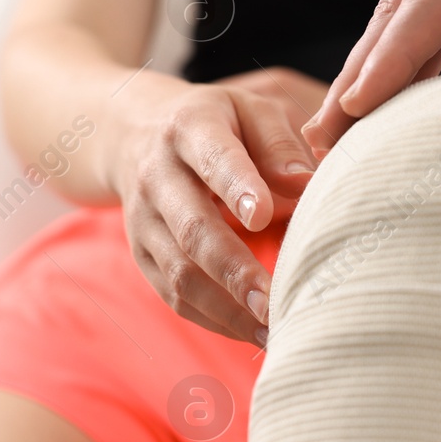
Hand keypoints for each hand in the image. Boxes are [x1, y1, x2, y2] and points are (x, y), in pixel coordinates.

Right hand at [108, 67, 323, 343]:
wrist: (133, 133)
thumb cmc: (216, 122)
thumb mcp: (248, 109)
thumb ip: (278, 142)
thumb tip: (307, 182)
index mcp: (189, 128)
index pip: (213, 158)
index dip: (235, 186)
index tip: (262, 215)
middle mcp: (157, 176)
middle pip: (193, 229)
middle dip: (235, 270)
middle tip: (275, 302)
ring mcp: (144, 220)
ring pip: (180, 272)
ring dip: (226, 308)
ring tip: (273, 330)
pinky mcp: (142, 255)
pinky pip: (174, 295)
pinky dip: (213, 319)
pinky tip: (252, 332)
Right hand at [305, 0, 440, 153]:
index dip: (395, 53)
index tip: (357, 104)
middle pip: (403, 2)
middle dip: (362, 71)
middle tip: (322, 136)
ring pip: (405, 7)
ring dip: (372, 67)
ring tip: (333, 131)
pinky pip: (428, 10)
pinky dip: (406, 55)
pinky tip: (379, 103)